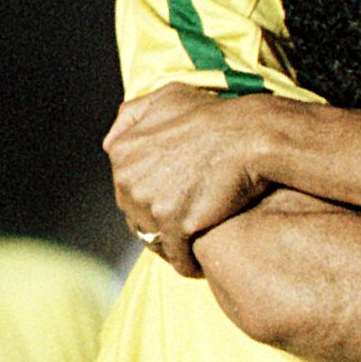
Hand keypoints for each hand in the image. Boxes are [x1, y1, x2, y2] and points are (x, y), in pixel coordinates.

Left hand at [105, 84, 271, 276]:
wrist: (251, 135)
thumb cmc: (214, 115)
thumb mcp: (167, 97)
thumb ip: (131, 115)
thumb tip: (110, 142)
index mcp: (122, 151)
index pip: (126, 187)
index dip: (150, 195)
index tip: (171, 199)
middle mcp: (129, 179)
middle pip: (137, 215)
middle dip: (158, 220)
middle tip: (186, 221)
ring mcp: (151, 205)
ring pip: (154, 238)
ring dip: (171, 244)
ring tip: (192, 243)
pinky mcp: (177, 227)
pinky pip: (178, 257)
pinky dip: (189, 263)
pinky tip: (200, 264)